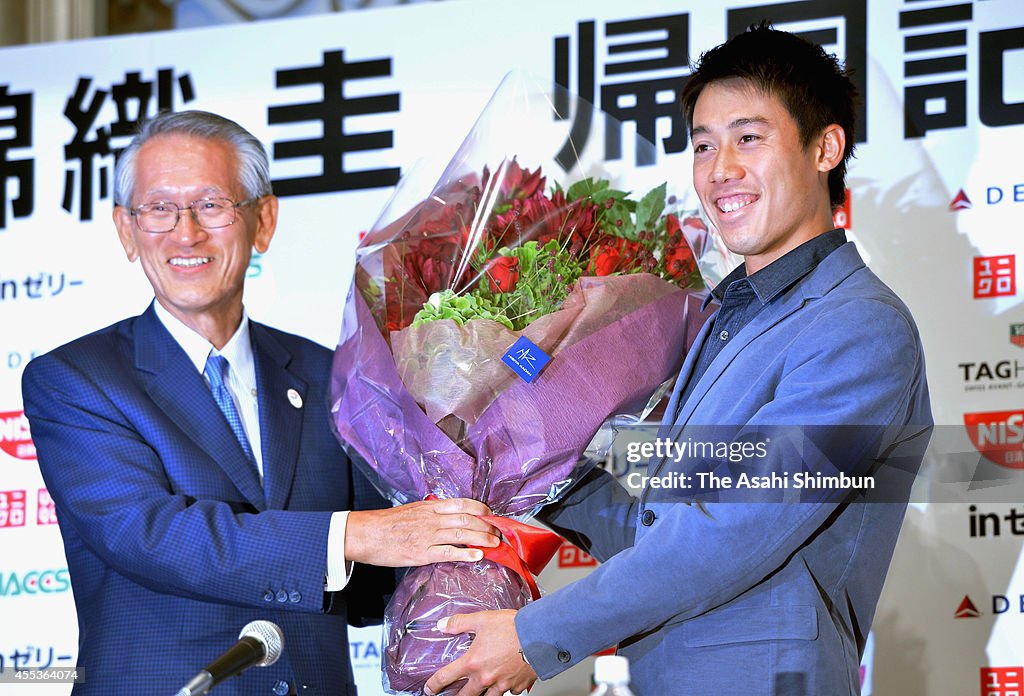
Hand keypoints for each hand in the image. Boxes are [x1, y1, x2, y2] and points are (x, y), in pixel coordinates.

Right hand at [345, 498, 499, 565]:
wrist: (366, 534)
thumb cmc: (387, 523)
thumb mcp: (411, 510)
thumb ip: (430, 512)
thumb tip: (447, 515)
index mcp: (429, 507)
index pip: (461, 503)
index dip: (480, 508)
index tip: (491, 513)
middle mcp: (431, 519)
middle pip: (466, 519)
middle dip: (486, 525)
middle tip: (498, 531)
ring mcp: (427, 536)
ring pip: (461, 535)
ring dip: (482, 539)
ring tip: (494, 543)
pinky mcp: (422, 554)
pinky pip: (448, 553)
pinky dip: (466, 554)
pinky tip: (478, 556)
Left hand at [423, 609, 536, 695]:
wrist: (540, 635)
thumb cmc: (514, 628)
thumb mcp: (482, 619)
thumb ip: (460, 623)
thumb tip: (443, 625)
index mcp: (473, 662)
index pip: (446, 677)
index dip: (434, 685)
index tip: (430, 688)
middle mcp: (485, 677)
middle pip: (466, 695)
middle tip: (454, 695)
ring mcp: (502, 684)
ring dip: (482, 695)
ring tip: (479, 691)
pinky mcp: (517, 686)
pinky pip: (509, 692)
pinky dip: (506, 689)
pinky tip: (506, 682)